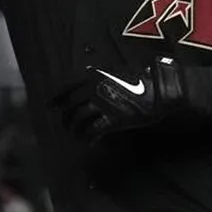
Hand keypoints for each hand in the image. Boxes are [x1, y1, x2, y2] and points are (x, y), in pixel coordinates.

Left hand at [52, 58, 188, 143]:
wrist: (160, 88)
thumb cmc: (142, 78)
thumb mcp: (116, 70)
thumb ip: (99, 75)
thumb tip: (88, 75)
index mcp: (93, 76)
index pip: (66, 88)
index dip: (56, 99)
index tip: (50, 106)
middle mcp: (93, 89)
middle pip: (69, 106)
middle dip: (65, 117)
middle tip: (66, 125)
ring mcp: (102, 104)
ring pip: (78, 119)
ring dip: (74, 129)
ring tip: (76, 135)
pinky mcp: (112, 119)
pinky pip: (93, 130)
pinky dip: (88, 137)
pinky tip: (89, 141)